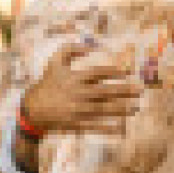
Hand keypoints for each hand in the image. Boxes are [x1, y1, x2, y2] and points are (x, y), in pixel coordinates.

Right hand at [21, 44, 142, 135]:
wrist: (33, 109)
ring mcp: (77, 110)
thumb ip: (70, 49)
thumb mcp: (55, 62)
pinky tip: (121, 127)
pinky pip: (95, 126)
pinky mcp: (76, 123)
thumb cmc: (47, 83)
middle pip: (105, 92)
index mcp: (74, 77)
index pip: (98, 72)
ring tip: (136, 107)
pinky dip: (108, 127)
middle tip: (140, 90)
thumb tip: (90, 46)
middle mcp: (78, 93)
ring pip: (103, 109)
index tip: (128, 71)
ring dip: (121, 109)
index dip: (114, 71)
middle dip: (124, 90)